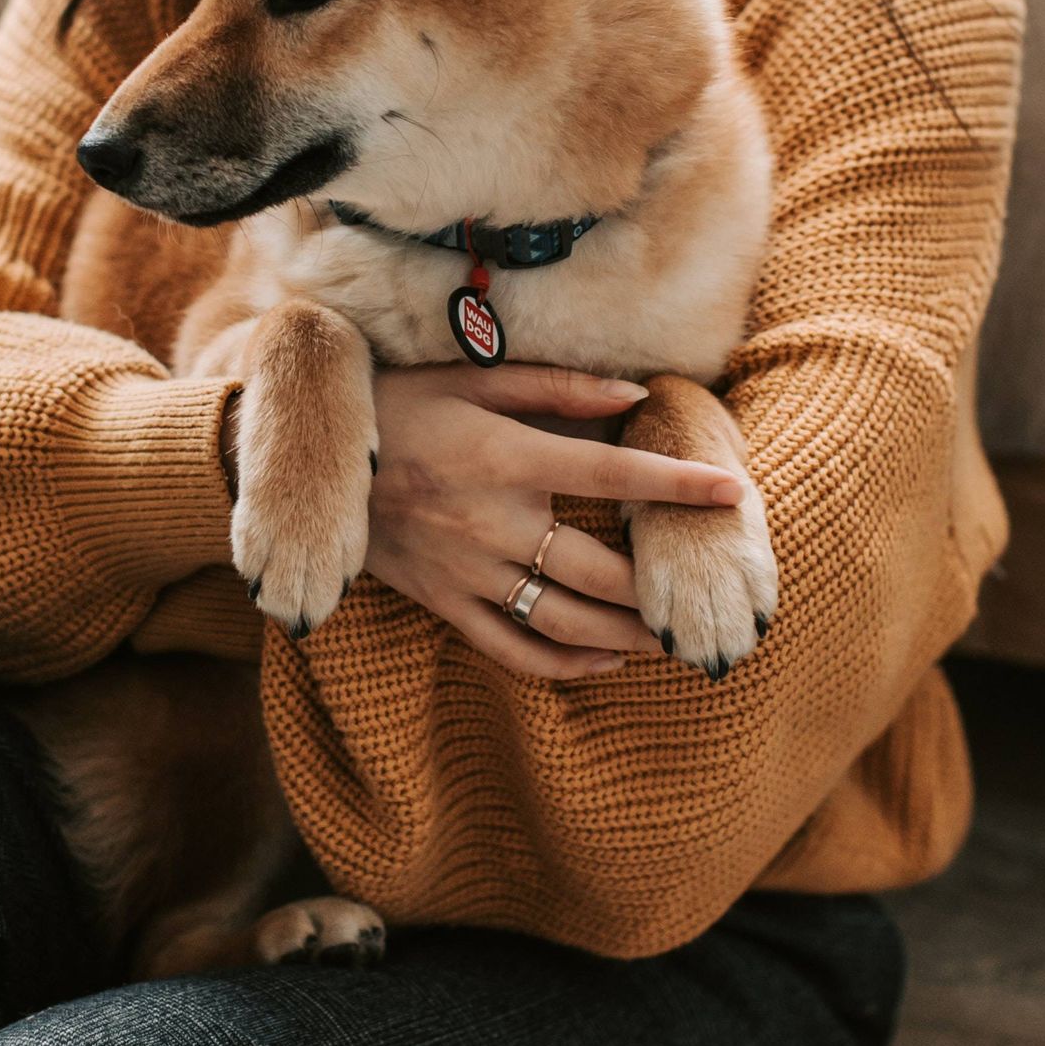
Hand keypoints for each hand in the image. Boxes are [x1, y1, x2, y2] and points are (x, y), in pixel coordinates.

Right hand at [363, 363, 744, 679]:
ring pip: (564, 622)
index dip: (679, 484)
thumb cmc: (401, 405)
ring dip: (626, 639)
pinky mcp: (443, 602)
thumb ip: (557, 389)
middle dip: (660, 588)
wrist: (311, 462)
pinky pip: (511, 648)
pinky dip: (564, 667)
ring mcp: (466, 571)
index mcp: (506, 457)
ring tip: (669, 640)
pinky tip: (604, 664)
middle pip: (600, 570)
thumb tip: (634, 395)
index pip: (614, 472)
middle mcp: (492, 521)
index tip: (733, 493)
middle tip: (703, 594)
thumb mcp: (473, 378)